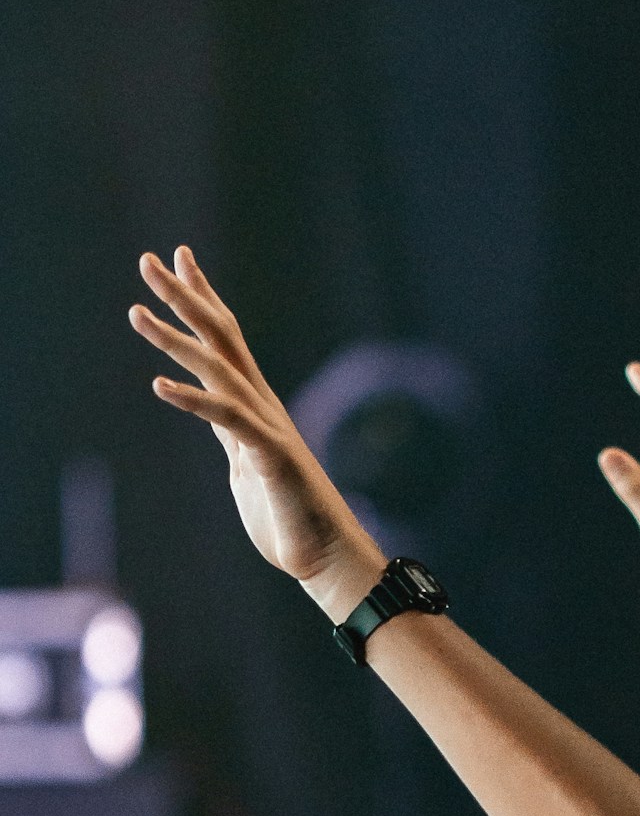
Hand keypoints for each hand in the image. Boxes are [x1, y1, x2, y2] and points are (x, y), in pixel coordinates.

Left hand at [131, 249, 384, 619]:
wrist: (325, 556)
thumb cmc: (288, 518)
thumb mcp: (248, 465)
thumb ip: (233, 434)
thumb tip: (219, 417)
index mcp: (253, 405)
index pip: (224, 339)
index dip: (202, 297)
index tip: (178, 259)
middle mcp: (260, 405)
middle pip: (220, 338)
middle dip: (184, 297)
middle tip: (149, 260)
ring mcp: (266, 427)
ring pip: (218, 370)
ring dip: (175, 340)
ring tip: (138, 312)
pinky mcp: (268, 455)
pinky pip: (226, 420)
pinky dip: (192, 401)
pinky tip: (159, 386)